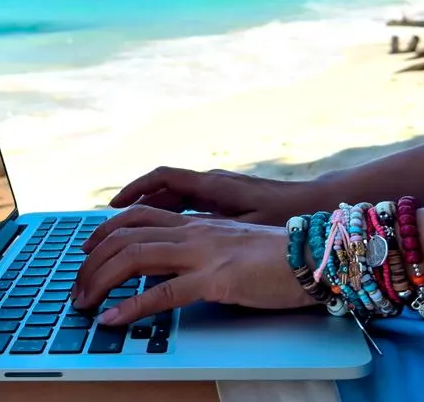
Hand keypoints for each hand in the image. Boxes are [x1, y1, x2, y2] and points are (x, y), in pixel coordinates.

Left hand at [73, 205, 314, 326]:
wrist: (310, 256)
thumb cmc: (271, 256)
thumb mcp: (226, 245)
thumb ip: (197, 250)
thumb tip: (169, 267)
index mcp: (194, 223)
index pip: (136, 217)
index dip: (104, 231)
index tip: (86, 252)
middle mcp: (191, 231)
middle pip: (126, 236)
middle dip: (92, 262)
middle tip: (77, 287)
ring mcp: (201, 253)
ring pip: (135, 257)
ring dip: (101, 280)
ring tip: (83, 302)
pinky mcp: (215, 279)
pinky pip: (163, 294)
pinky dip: (132, 307)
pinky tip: (114, 319)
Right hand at [110, 165, 313, 225]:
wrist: (320, 224)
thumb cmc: (289, 220)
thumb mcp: (249, 226)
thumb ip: (214, 230)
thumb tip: (181, 239)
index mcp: (213, 187)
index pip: (163, 178)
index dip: (134, 190)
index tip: (111, 207)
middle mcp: (210, 186)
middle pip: (159, 191)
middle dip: (129, 209)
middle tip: (103, 233)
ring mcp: (217, 197)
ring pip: (170, 203)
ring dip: (143, 217)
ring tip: (117, 241)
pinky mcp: (225, 211)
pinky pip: (184, 213)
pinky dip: (164, 224)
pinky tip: (155, 244)